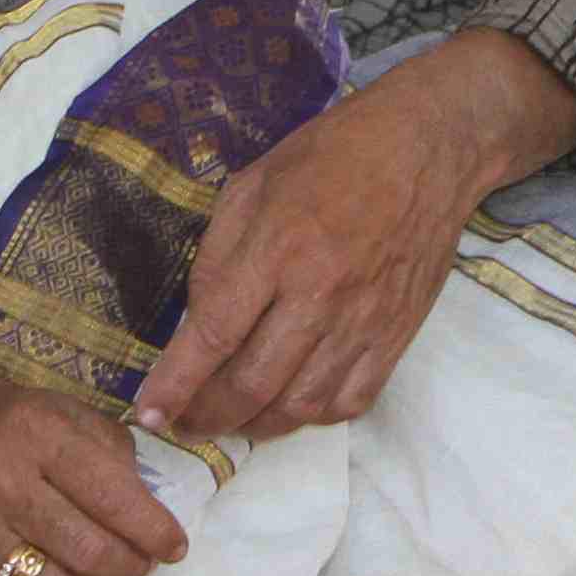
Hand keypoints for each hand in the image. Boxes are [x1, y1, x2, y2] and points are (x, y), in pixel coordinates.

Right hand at [0, 313, 186, 575]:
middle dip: (129, 565)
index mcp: (35, 434)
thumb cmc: (16, 423)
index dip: (152, 529)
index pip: (110, 495)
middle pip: (85, 548)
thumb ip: (116, 458)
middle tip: (142, 564)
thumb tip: (153, 518)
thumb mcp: (69, 414)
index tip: (175, 547)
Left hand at [134, 30, 575, 437]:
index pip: (215, 333)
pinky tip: (289, 405)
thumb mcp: (253, 184)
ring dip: (256, 426)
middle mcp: (321, 293)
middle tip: (185, 422)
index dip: (176, 383)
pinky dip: (311, 417)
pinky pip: (349, 402)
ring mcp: (364, 320)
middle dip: (208, 416)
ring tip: (231, 419)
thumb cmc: (332, 156)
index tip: (148, 413)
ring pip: (300, 406)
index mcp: (278, 246)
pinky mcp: (397, 334)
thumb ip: (218, 256)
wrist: (428, 149)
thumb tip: (197, 327)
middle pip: (254, 384)